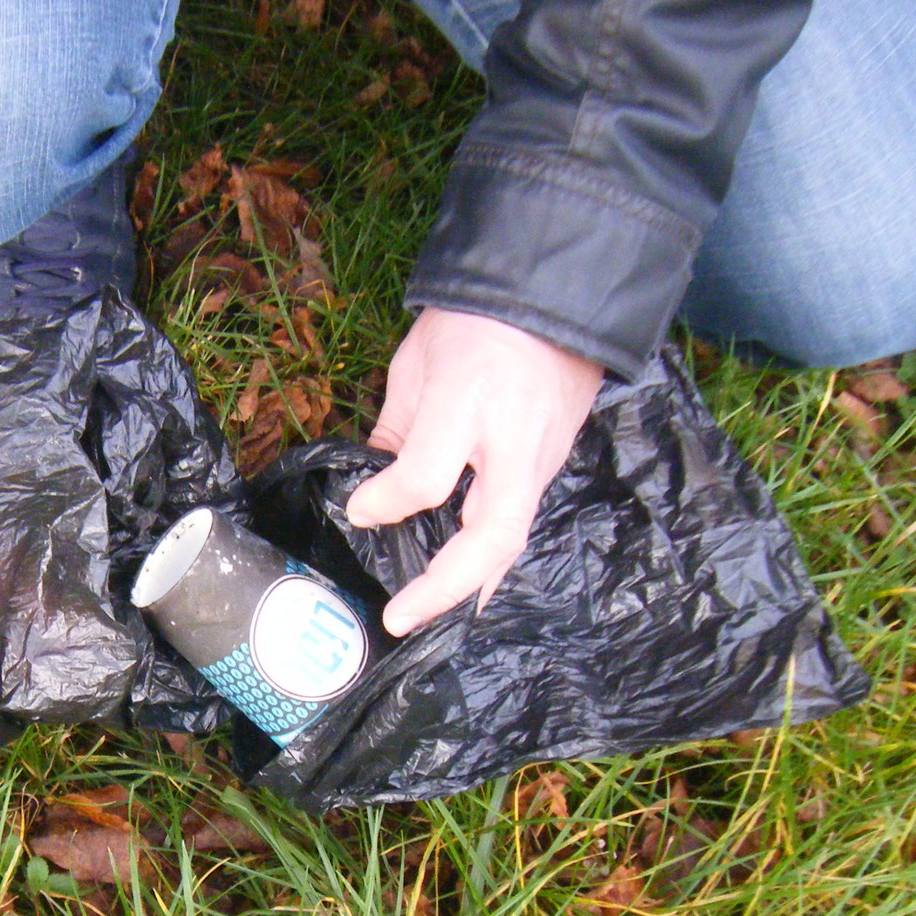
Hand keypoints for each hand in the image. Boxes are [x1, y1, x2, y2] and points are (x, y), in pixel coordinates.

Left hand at [345, 307, 601, 635]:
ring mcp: (542, 458)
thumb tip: (374, 486)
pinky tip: (462, 584)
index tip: (358, 510)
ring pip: (512, 540)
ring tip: (427, 619)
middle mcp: (511, 440)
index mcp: (466, 401)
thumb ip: (397, 428)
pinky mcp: (555, 466)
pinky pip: (519, 523)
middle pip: (490, 534)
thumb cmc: (474, 322)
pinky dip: (489, 559)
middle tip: (400, 618)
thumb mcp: (416, 363)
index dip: (385, 502)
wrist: (556, 296)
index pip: (425, 476)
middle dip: (444, 587)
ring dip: (471, 588)